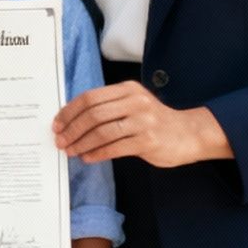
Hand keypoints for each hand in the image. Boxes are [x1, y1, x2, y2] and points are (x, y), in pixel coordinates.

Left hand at [53, 82, 229, 166]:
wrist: (189, 134)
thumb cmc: (155, 121)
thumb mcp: (133, 104)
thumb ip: (109, 107)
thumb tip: (73, 120)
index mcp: (128, 89)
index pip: (90, 97)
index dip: (70, 111)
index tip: (58, 123)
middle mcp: (135, 101)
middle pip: (93, 114)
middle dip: (72, 129)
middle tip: (60, 140)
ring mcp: (143, 121)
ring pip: (102, 131)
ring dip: (82, 143)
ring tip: (71, 151)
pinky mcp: (147, 140)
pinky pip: (115, 147)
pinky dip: (97, 153)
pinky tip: (88, 157)